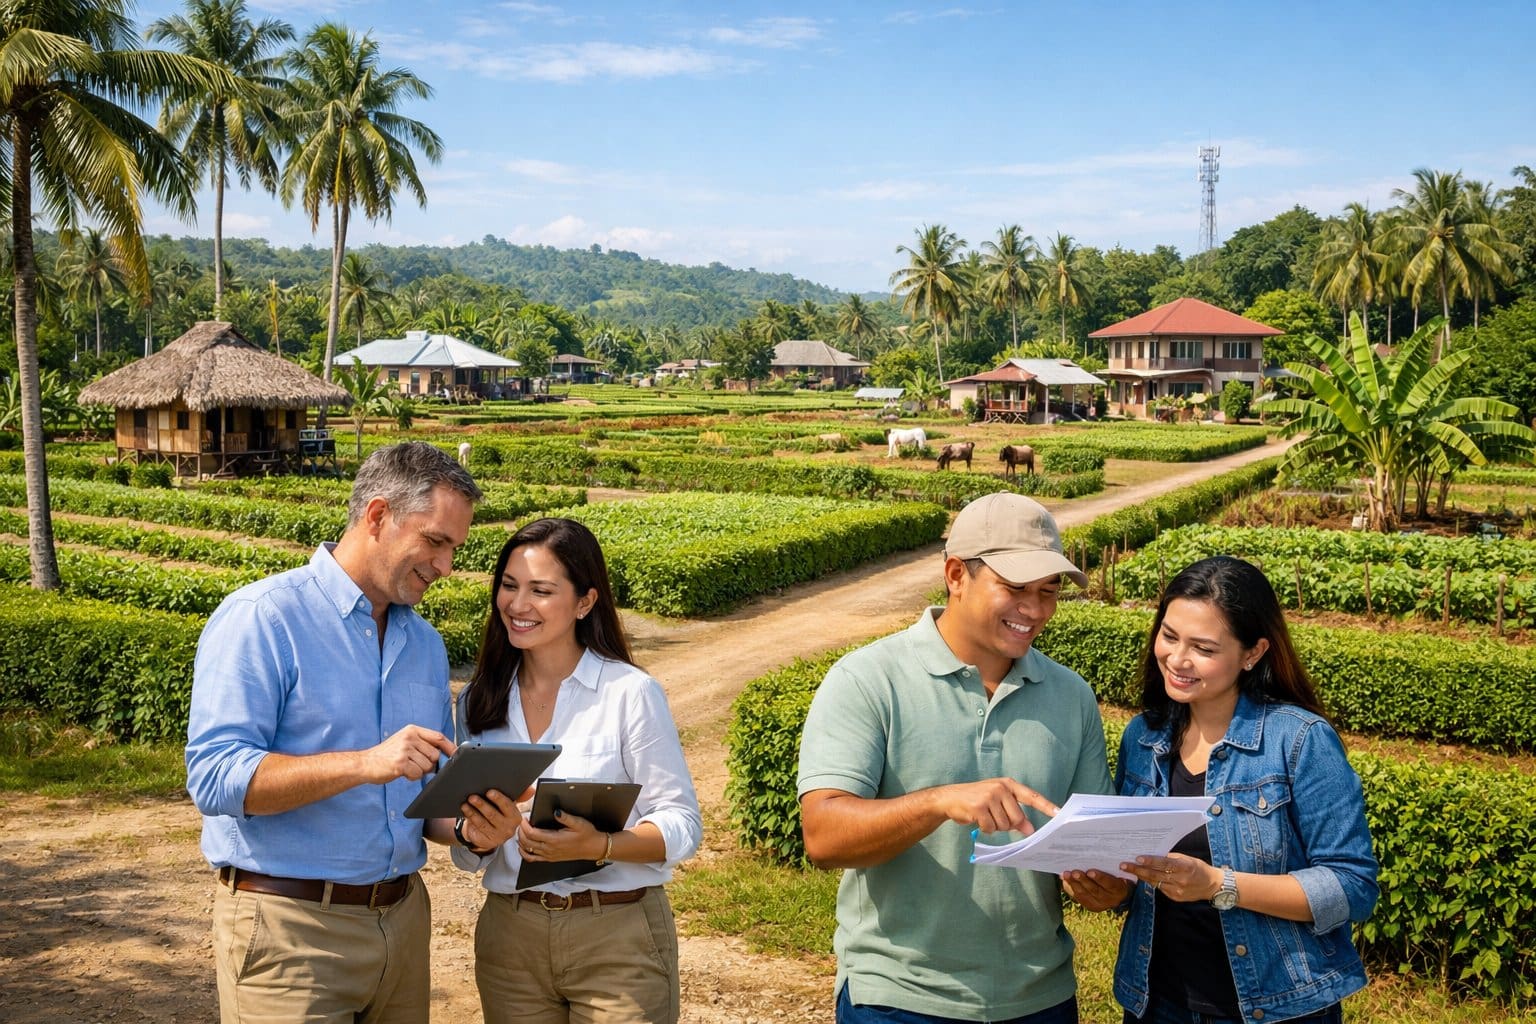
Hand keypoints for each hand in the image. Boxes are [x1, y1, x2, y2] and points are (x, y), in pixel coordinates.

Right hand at [360, 725, 454, 783]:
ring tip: (405, 767)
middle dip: (429, 764)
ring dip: (419, 771)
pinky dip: (412, 777)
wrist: (364, 763)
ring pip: (427, 766)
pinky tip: (401, 773)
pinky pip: (417, 774)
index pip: (438, 737)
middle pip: (434, 755)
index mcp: (412, 730)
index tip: (457, 755)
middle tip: (414, 765)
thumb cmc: (386, 755)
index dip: (450, 747)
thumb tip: (444, 754)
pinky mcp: (400, 763)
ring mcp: (404, 750)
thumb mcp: (404, 742)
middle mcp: (409, 737)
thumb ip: (422, 744)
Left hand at [458, 788, 521, 850]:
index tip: (490, 792)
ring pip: (483, 822)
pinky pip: (477, 829)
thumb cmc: (499, 815)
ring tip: (466, 803)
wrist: (490, 834)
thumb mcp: (508, 806)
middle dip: (482, 804)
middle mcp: (508, 828)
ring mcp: (497, 836)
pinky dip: (470, 818)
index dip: (499, 799)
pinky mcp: (487, 841)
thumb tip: (531, 790)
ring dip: (473, 812)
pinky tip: (465, 810)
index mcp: (516, 817)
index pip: (508, 806)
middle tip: (473, 797)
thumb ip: (519, 796)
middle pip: (493, 815)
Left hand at [517, 809, 601, 862]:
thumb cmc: (587, 835)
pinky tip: (523, 847)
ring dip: (521, 840)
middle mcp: (549, 849)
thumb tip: (556, 812)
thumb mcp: (578, 823)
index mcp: (555, 839)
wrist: (593, 848)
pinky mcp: (550, 858)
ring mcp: (549, 855)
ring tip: (522, 831)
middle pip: (527, 842)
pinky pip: (532, 859)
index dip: (524, 825)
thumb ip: (566, 817)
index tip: (524, 818)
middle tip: (521, 822)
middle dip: (521, 831)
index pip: (532, 833)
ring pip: (527, 850)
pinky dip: (524, 853)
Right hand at [935, 777, 1057, 835]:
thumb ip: (1015, 814)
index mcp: (1008, 785)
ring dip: (994, 827)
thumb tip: (1031, 830)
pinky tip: (977, 819)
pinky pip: (990, 827)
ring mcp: (989, 796)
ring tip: (984, 817)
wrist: (950, 798)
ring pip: (1004, 825)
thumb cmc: (977, 801)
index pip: (1031, 796)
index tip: (1059, 814)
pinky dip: (985, 828)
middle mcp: (1001, 788)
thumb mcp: (998, 804)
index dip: (1046, 806)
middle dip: (1008, 824)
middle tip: (994, 818)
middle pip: (1017, 818)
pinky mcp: (979, 806)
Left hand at [1061, 870, 1132, 911]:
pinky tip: (1065, 880)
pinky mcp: (1091, 906)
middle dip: (1083, 880)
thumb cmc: (1116, 876)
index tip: (1090, 872)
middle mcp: (1110, 899)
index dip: (1100, 878)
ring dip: (1074, 884)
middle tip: (1074, 872)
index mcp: (1119, 889)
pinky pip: (1080, 898)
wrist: (1118, 894)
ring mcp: (1100, 905)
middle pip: (1095, 890)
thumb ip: (1107, 866)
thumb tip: (1088, 857)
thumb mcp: (1116, 872)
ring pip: (1085, 895)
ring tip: (1066, 875)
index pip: (1110, 883)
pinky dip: (1071, 888)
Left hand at [1120, 853, 1220, 902]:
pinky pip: (1160, 888)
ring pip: (1155, 883)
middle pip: (1155, 875)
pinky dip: (1151, 882)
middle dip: (1138, 870)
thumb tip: (1152, 855)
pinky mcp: (1175, 897)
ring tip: (1129, 870)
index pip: (1164, 864)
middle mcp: (1180, 880)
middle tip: (1123, 865)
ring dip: (1141, 876)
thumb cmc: (1198, 868)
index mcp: (1185, 867)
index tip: (1137, 858)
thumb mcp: (1186, 858)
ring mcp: (1177, 891)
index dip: (1150, 861)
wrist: (1212, 886)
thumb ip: (1170, 858)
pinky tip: (1143, 877)